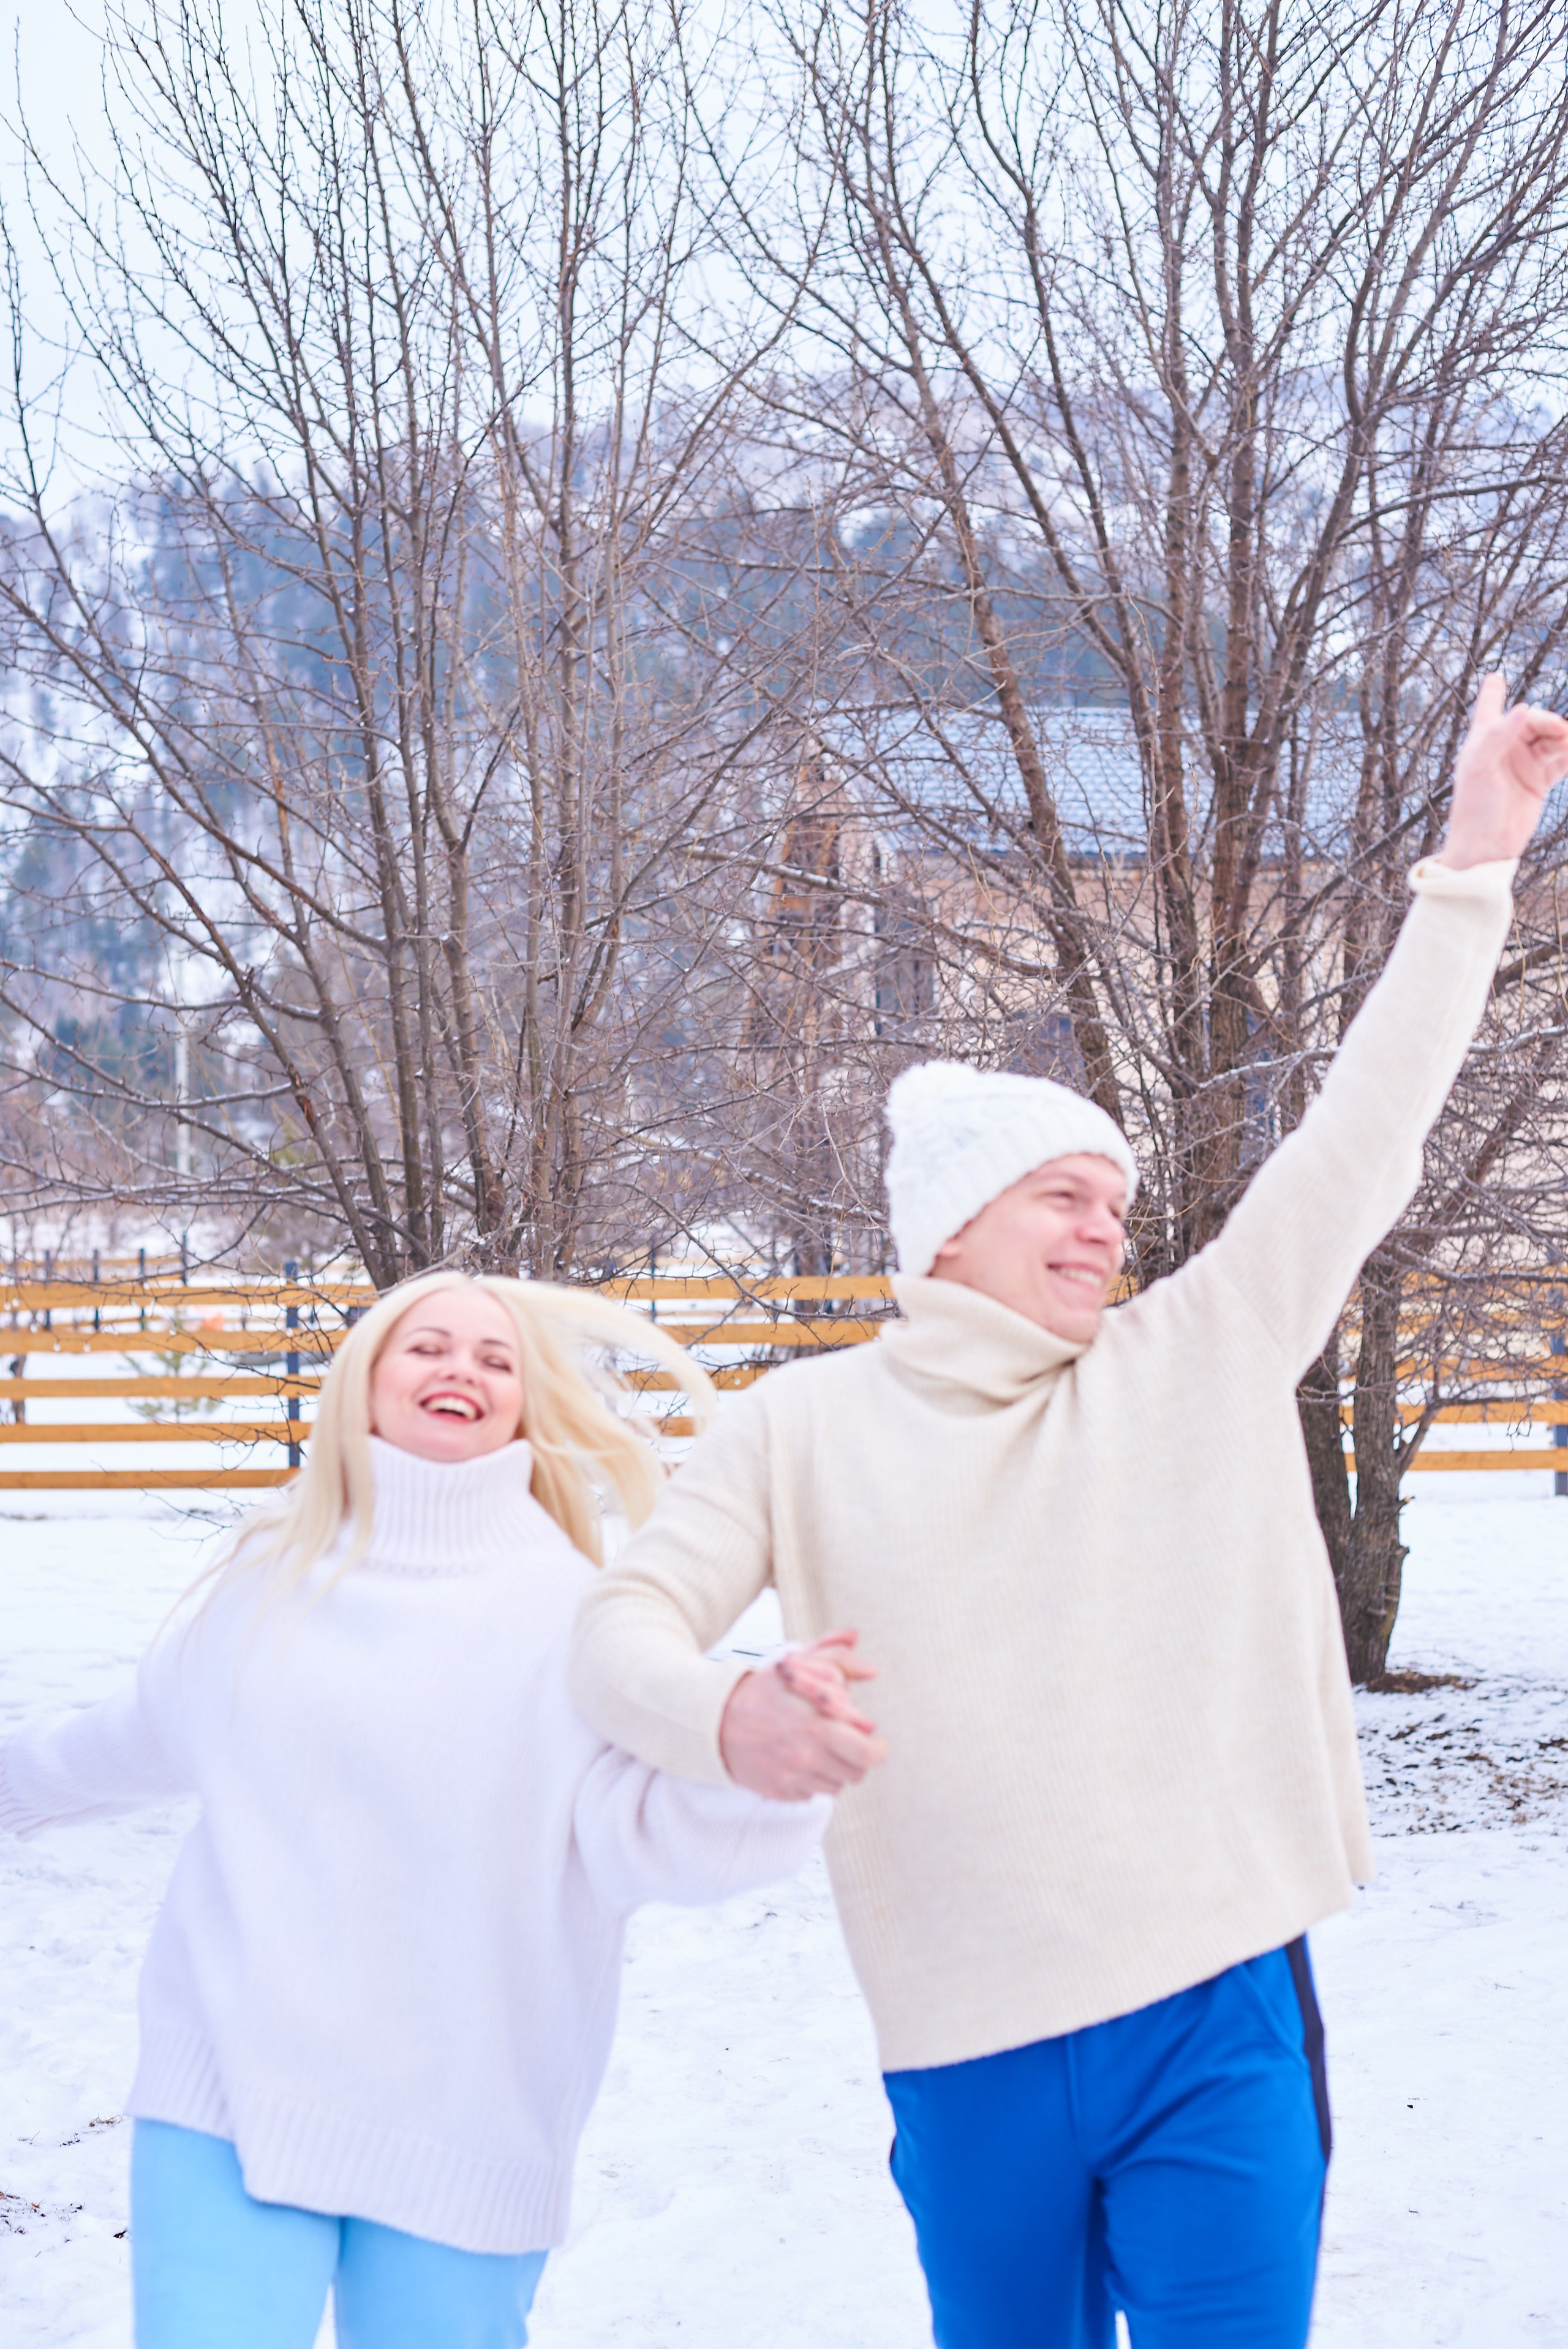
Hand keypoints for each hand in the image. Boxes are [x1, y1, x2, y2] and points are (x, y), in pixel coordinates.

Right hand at [719, 1629, 886, 1800]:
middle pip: (856, 1774)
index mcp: (815, 1728)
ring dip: (834, 1768)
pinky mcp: (778, 1792)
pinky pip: (811, 1794)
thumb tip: (872, 1670)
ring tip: (818, 1746)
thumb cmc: (760, 1689)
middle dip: (857, 1756)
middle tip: (846, 1740)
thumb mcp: (797, 1664)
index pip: (867, 1754)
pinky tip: (797, 1758)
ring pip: (835, 1786)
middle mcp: (805, 1759)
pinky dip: (811, 1779)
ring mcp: (790, 1780)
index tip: (874, 1740)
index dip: (877, 1748)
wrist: (713, 1719)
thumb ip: (838, 1660)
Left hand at [1442, 674, 1567, 867]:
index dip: (1493, 692)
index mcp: (1483, 741)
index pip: (1488, 709)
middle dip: (1548, 722)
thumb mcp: (1480, 768)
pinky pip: (1560, 762)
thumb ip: (1499, 735)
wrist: (1486, 847)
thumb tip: (1523, 708)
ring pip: (1549, 740)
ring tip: (1567, 743)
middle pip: (1531, 722)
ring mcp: (1523, 765)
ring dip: (1562, 738)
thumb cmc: (1474, 808)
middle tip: (1560, 731)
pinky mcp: (1538, 782)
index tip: (1495, 677)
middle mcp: (1503, 749)